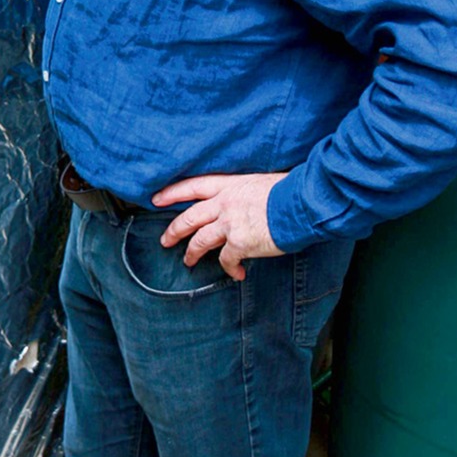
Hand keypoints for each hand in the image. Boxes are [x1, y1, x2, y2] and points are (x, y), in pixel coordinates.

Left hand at [152, 172, 286, 281]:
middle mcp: (224, 204)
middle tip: (165, 240)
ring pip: (200, 241)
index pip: (193, 186)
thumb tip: (243, 203)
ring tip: (189, 262)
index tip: (156, 199)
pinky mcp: (239, 243)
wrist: (300, 204)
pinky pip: (226, 260)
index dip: (172, 193)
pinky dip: (230, 269)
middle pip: (189, 218)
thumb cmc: (288, 191)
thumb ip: (244, 193)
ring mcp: (229, 224)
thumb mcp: (259, 183)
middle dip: (173, 230)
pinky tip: (236, 273)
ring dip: (192, 253)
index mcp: (229, 186)